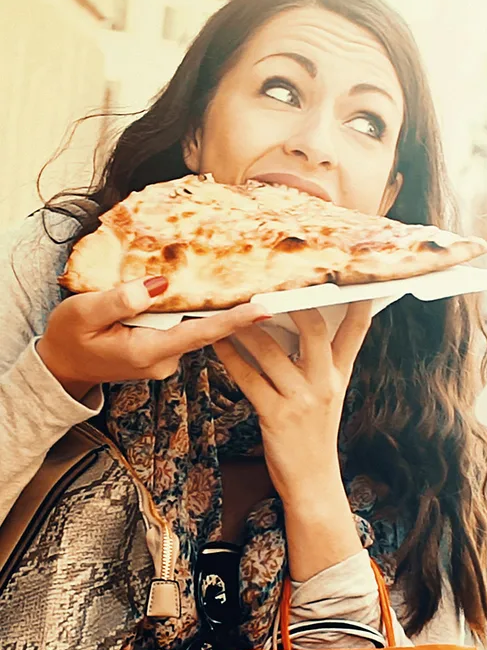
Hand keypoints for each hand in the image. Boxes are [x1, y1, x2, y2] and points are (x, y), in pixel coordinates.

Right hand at [37, 277, 267, 399]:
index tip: (263, 310)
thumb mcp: (84, 312)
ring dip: (206, 308)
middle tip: (261, 286)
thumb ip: (121, 299)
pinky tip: (191, 296)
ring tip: (229, 283)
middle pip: (204, 330)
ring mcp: (165, 359)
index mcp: (148, 352)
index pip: (201, 334)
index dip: (235, 321)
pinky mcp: (163, 353)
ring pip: (193, 327)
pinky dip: (188, 313)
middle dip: (230, 309)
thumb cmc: (68, 337)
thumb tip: (159, 285)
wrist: (60, 366)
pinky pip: (183, 329)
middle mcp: (164, 360)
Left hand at [212, 301, 372, 505]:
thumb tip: (299, 327)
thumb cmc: (316, 436)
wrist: (314, 482)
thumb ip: (322, 365)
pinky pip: (248, 378)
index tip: (355, 276)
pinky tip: (217, 343)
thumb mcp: (330, 397)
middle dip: (295, 302)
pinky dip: (231, 357)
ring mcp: (301, 400)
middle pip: (314, 330)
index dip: (358, 303)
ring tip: (232, 307)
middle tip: (275, 281)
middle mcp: (325, 384)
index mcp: (341, 376)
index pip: (357, 332)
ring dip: (248, 327)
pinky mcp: (276, 415)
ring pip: (272, 351)